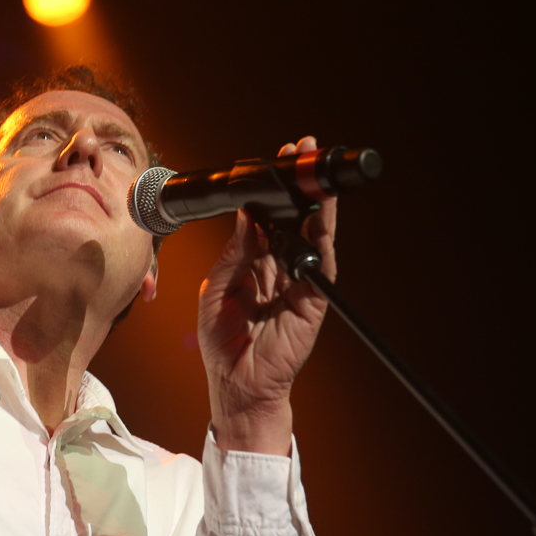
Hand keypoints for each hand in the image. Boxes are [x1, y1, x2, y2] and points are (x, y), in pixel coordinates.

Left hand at [197, 135, 335, 455]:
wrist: (237, 385)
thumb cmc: (222, 345)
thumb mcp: (215, 291)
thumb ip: (232, 255)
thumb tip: (244, 218)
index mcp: (253, 263)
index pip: (266, 218)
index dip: (270, 192)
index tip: (275, 163)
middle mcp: (279, 267)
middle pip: (292, 218)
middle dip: (297, 185)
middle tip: (301, 150)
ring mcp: (298, 282)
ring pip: (311, 234)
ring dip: (315, 203)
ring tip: (314, 174)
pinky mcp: (313, 299)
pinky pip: (319, 263)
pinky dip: (321, 238)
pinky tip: (320, 215)